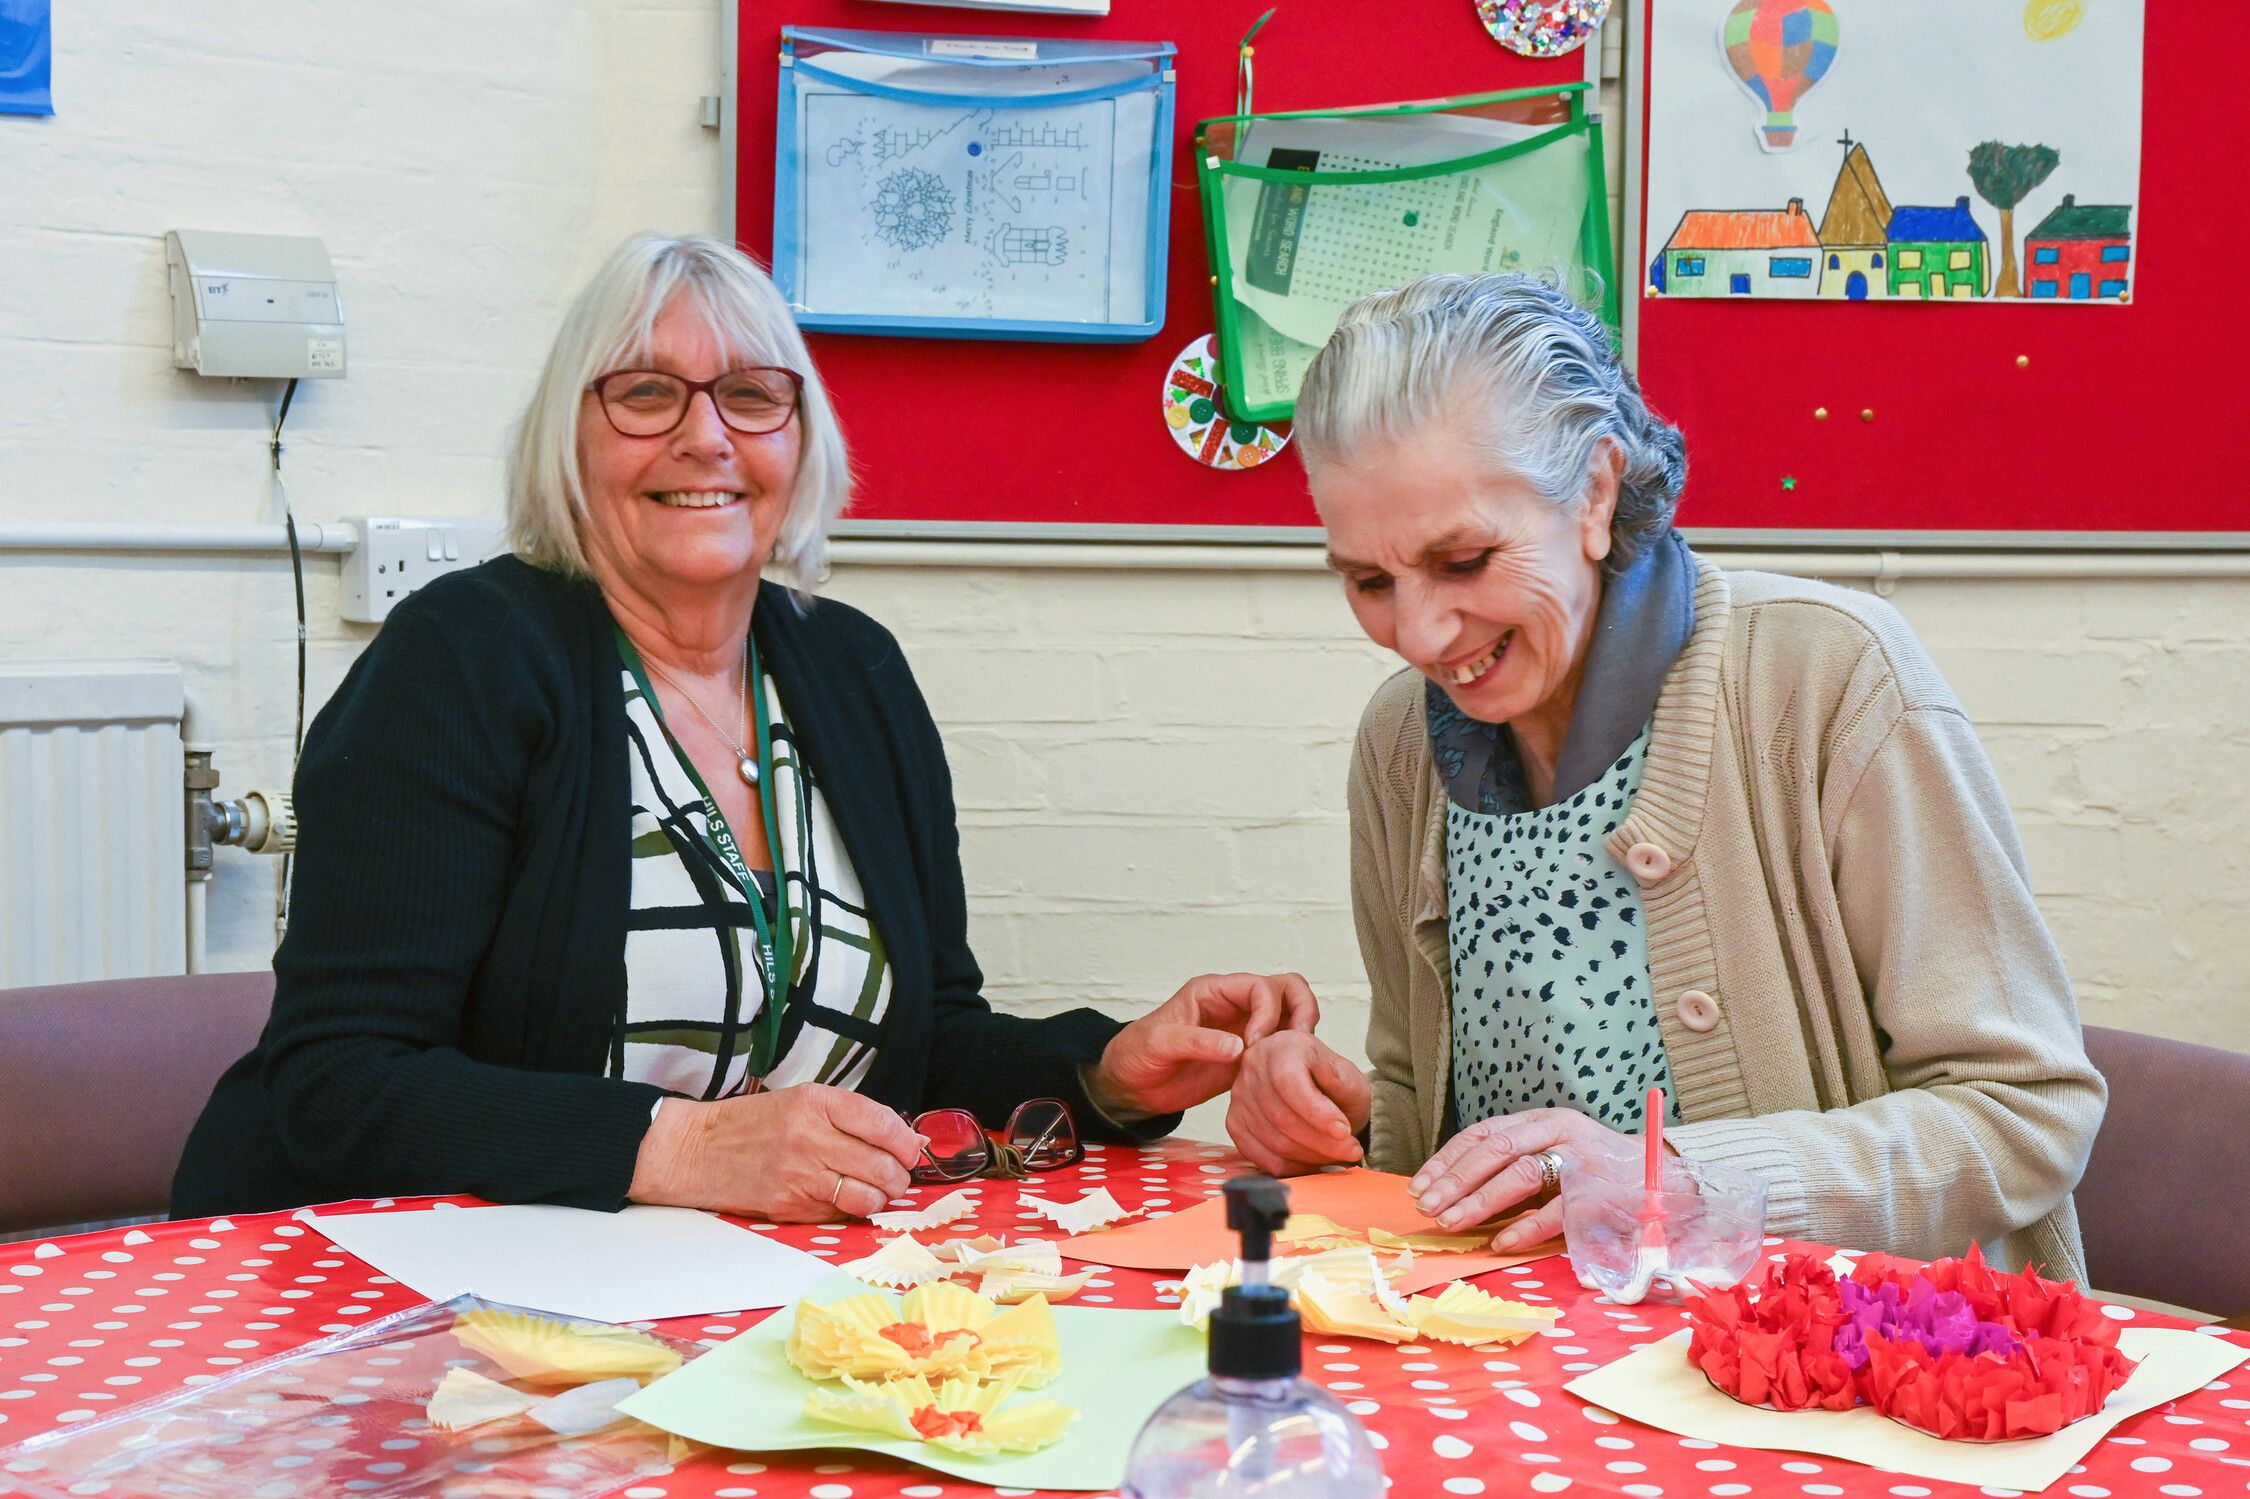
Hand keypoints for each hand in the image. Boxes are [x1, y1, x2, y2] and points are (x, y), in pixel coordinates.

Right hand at [629, 1084, 924, 1221]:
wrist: (697, 1149)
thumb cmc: (754, 1123)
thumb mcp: (801, 1101)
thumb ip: (850, 1115)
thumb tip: (903, 1136)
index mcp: (816, 1102)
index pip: (882, 1123)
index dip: (907, 1142)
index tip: (914, 1149)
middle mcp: (810, 1137)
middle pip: (882, 1165)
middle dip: (900, 1176)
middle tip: (899, 1176)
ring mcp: (800, 1174)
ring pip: (867, 1196)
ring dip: (882, 1198)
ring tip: (878, 1192)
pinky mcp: (789, 1205)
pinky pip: (840, 1213)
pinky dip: (852, 1210)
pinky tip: (846, 1200)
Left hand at [1087, 972, 1319, 1119]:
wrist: (1131, 1085)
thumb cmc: (1137, 1055)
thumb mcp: (1159, 1044)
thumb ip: (1197, 1041)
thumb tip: (1238, 1046)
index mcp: (1213, 992)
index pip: (1260, 985)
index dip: (1267, 1012)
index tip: (1253, 1044)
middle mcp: (1234, 1005)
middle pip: (1287, 989)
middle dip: (1300, 1012)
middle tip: (1293, 1046)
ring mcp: (1244, 1029)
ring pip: (1291, 1014)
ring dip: (1299, 1034)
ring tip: (1289, 1062)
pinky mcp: (1248, 1056)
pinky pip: (1282, 1047)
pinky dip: (1290, 1058)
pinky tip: (1279, 1080)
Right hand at [1226, 1030, 1370, 1175]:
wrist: (1320, 1094)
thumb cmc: (1336, 1086)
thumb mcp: (1351, 1080)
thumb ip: (1342, 1080)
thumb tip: (1325, 1072)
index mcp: (1282, 1047)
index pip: (1289, 1082)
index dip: (1317, 1112)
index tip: (1344, 1131)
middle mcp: (1253, 1067)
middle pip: (1281, 1116)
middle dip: (1321, 1141)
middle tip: (1351, 1150)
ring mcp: (1239, 1097)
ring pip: (1273, 1140)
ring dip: (1310, 1156)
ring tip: (1338, 1155)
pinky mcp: (1235, 1124)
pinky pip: (1261, 1157)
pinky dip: (1291, 1167)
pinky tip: (1313, 1162)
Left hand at [1410, 1107, 1637, 1246]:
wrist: (1661, 1177)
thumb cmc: (1594, 1170)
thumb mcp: (1551, 1155)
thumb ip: (1511, 1166)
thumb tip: (1451, 1194)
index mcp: (1540, 1121)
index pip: (1483, 1134)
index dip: (1447, 1160)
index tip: (1418, 1186)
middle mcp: (1558, 1132)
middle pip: (1496, 1151)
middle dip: (1456, 1180)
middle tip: (1428, 1207)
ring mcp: (1580, 1161)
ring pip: (1522, 1175)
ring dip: (1482, 1201)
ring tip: (1453, 1223)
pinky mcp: (1599, 1193)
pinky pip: (1556, 1212)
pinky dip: (1525, 1227)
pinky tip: (1500, 1242)